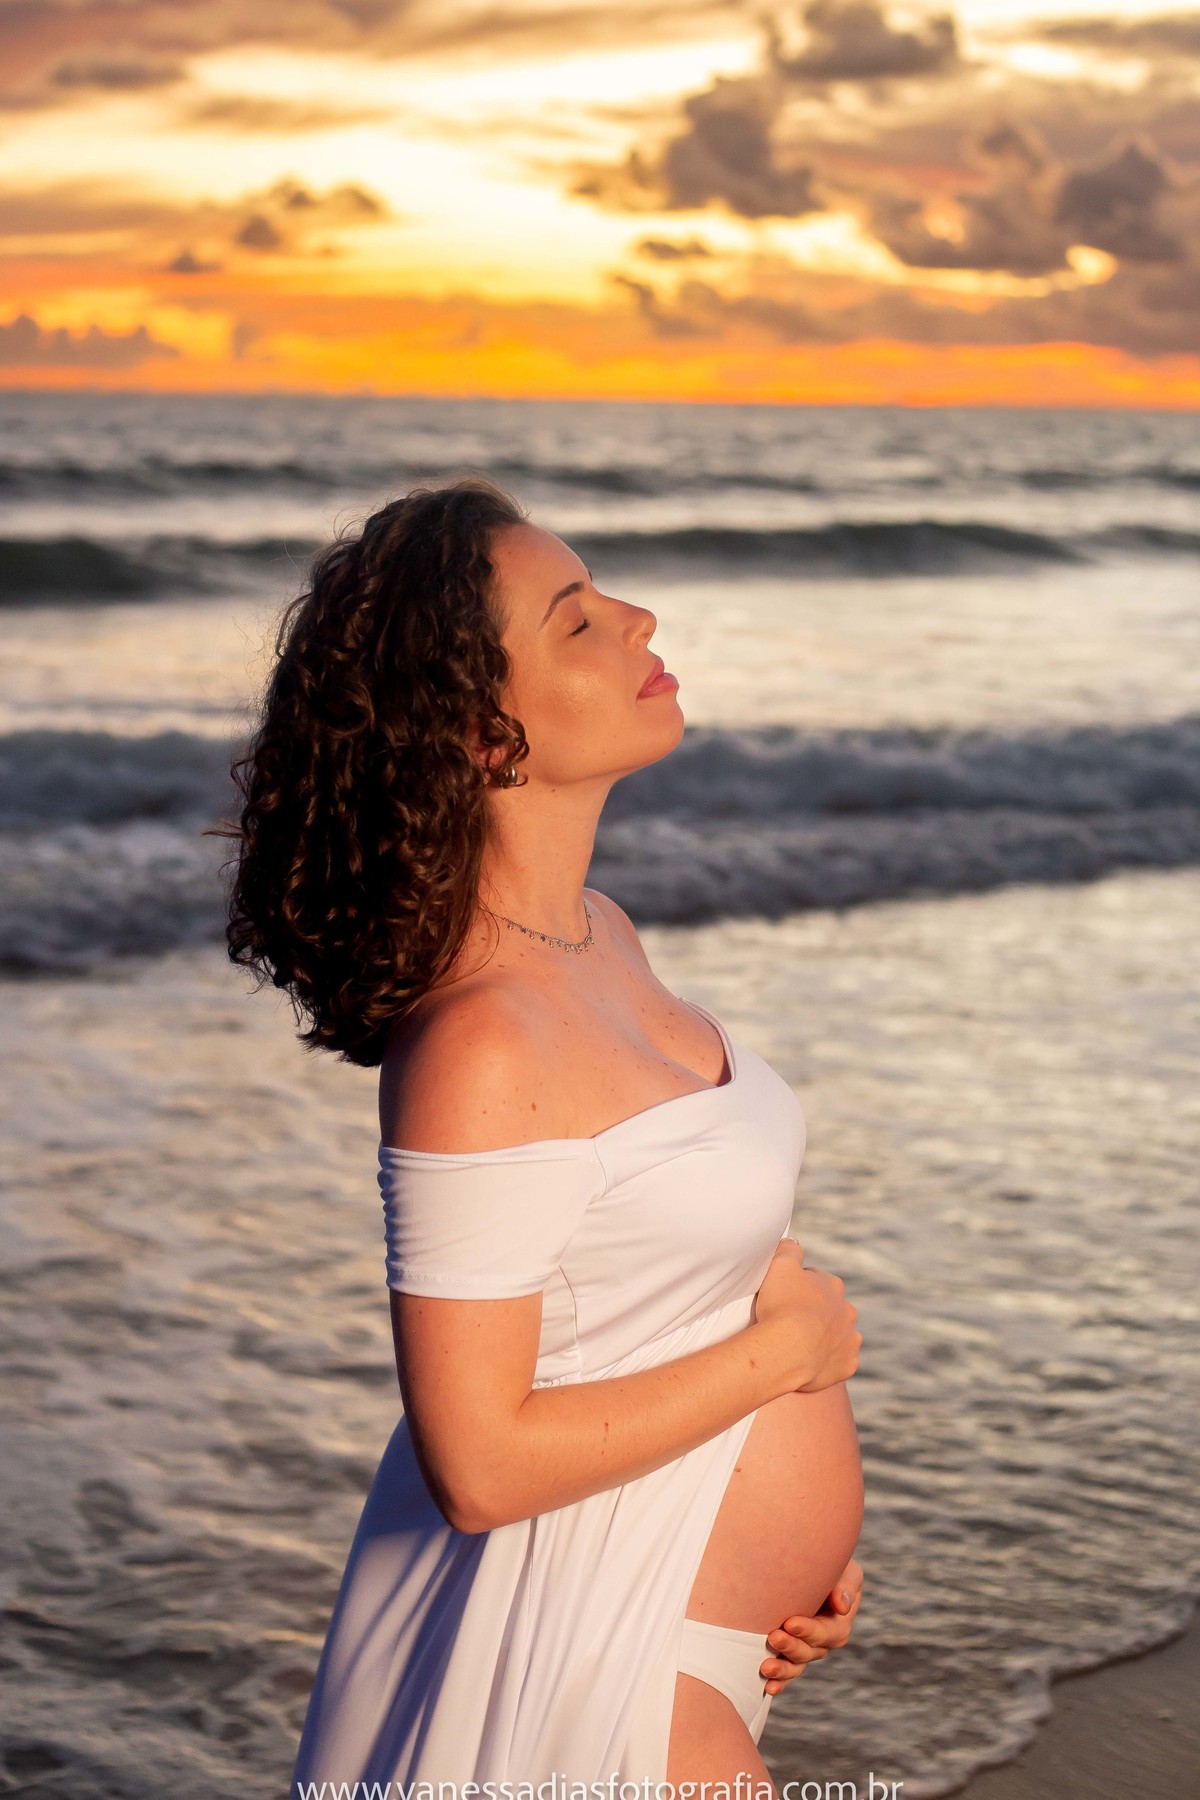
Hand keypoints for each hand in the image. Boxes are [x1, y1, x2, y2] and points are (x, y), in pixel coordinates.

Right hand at [752, 1238, 861, 1393]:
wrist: (786, 1350)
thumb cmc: (781, 1306)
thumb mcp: (780, 1264)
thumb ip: (789, 1249)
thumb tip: (793, 1244)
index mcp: (833, 1286)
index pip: (816, 1281)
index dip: (797, 1288)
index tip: (782, 1298)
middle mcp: (848, 1312)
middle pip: (829, 1309)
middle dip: (814, 1313)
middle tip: (789, 1321)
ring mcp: (850, 1340)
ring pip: (836, 1336)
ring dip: (823, 1337)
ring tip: (798, 1344)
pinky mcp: (847, 1366)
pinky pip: (837, 1362)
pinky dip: (825, 1361)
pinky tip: (808, 1362)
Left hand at [758, 1558, 863, 1694]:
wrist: (803, 1560)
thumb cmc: (824, 1560)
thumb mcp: (842, 1567)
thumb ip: (845, 1584)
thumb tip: (842, 1606)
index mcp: (839, 1620)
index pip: (829, 1632)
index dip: (810, 1630)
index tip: (790, 1622)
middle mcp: (823, 1638)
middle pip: (811, 1651)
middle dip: (792, 1647)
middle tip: (774, 1637)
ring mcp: (806, 1647)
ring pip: (798, 1664)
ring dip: (783, 1669)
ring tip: (765, 1667)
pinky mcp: (789, 1651)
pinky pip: (787, 1671)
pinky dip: (779, 1681)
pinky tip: (767, 1687)